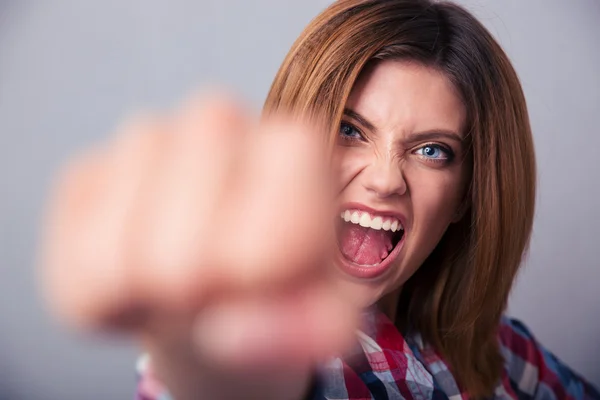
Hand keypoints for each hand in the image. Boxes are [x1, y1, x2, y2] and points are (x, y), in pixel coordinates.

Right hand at [38, 93, 357, 398]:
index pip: (272, 232)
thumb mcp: (316, 316)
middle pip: (183, 247)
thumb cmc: (275, 287)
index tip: (268, 278)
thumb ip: (306, 332)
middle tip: (214, 284)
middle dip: (196, 292)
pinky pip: (74, 262)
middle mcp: (219, 120)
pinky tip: (137, 275)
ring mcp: (145, 139)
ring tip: (179, 282)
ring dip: (146, 294)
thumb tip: (231, 335)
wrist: (218, 279)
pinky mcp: (86, 174)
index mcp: (294, 147)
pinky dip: (101, 298)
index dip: (261, 278)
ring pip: (117, 251)